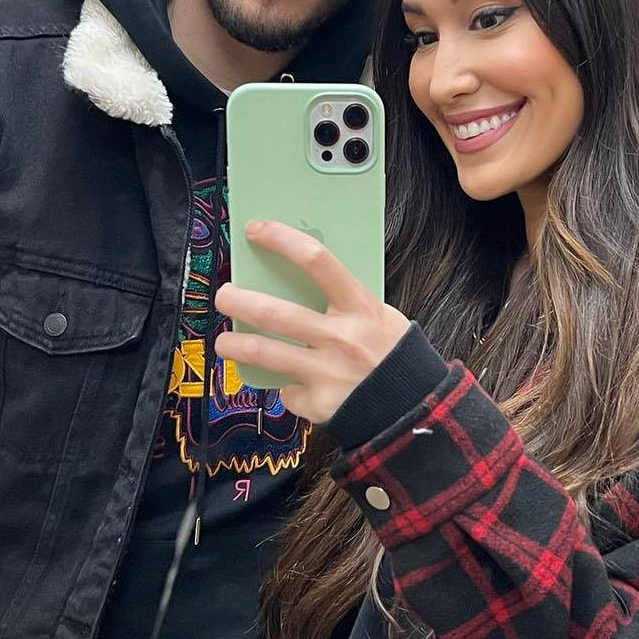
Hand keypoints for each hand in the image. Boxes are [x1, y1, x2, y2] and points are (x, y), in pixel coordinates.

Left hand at [215, 221, 409, 424]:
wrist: (414, 408)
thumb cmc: (391, 355)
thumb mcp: (380, 317)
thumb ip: (343, 301)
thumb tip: (295, 281)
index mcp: (359, 308)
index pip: (316, 261)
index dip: (281, 239)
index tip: (255, 230)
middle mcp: (340, 337)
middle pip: (274, 311)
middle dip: (237, 300)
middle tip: (224, 295)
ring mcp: (326, 372)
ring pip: (263, 352)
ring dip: (233, 344)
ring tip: (224, 342)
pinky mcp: (317, 403)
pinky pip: (288, 391)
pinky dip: (287, 387)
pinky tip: (292, 386)